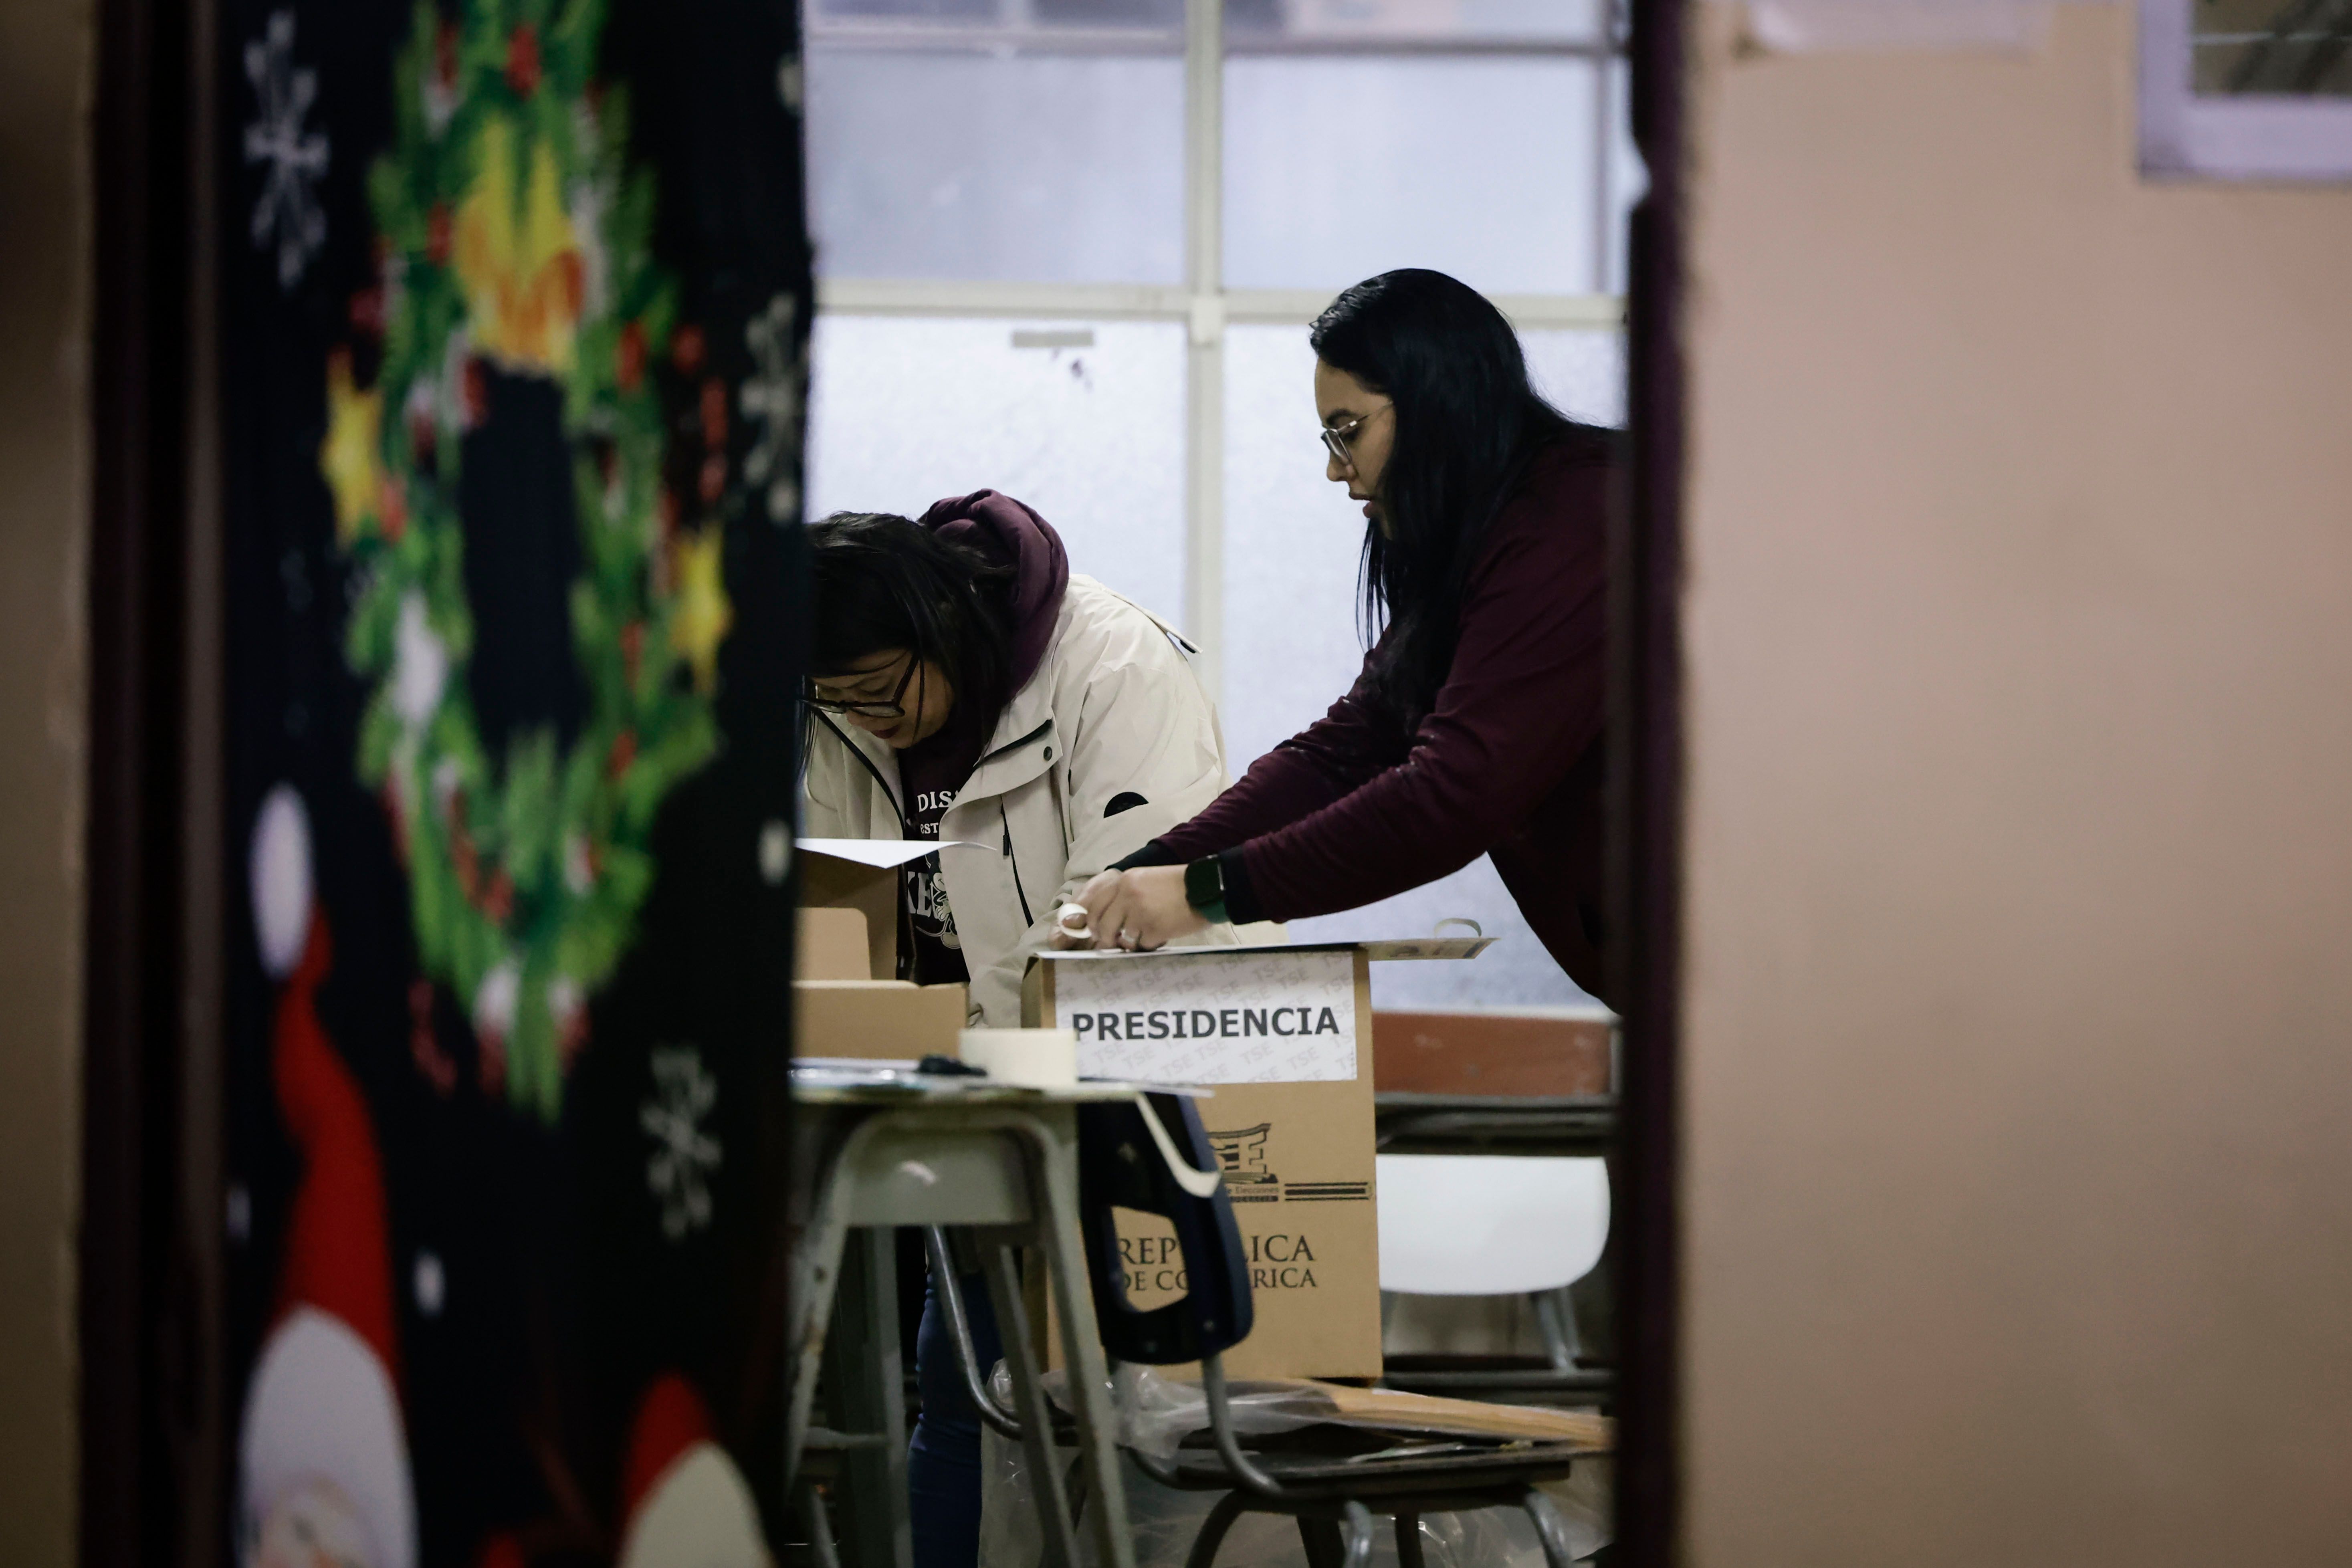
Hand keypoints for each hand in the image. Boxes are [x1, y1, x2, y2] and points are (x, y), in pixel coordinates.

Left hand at [1063, 866, 1206, 951]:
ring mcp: (1140, 913)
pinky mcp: (1154, 929)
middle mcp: (1128, 896)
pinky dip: (1149, 943)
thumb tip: (1108, 917)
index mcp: (1125, 881)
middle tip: (1111, 942)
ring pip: (1123, 937)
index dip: (1092, 921)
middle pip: (1103, 924)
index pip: (1094, 904)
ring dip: (1132, 940)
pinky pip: (1142, 945)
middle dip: (1105, 937)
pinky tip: (1161, 934)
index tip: (1095, 930)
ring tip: (1146, 933)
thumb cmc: (1177, 885)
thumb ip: (1125, 894)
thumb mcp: (1145, 879)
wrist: (1205, 888)